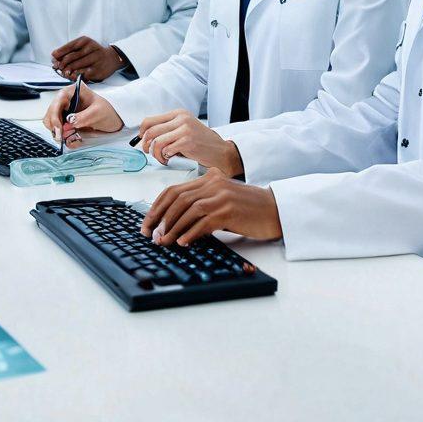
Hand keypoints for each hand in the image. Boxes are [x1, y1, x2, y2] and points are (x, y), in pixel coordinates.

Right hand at [43, 84, 122, 146]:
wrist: (113, 123)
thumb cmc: (107, 112)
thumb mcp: (98, 112)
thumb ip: (84, 116)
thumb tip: (69, 122)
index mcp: (72, 92)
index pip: (57, 101)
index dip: (55, 114)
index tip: (59, 128)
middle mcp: (66, 102)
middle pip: (50, 114)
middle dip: (55, 126)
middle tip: (63, 136)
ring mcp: (65, 114)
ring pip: (52, 125)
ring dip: (60, 133)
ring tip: (74, 136)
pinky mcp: (66, 125)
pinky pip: (59, 133)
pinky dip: (66, 139)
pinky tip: (77, 139)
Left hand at [51, 37, 124, 81]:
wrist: (111, 59)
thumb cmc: (93, 53)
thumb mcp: (83, 47)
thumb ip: (69, 51)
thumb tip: (54, 57)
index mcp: (85, 41)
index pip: (69, 47)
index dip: (59, 54)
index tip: (53, 59)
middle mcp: (91, 48)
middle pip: (71, 57)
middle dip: (62, 64)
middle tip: (58, 68)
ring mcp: (95, 59)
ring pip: (76, 66)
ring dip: (67, 71)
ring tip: (64, 72)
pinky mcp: (97, 69)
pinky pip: (82, 73)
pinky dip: (75, 75)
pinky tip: (72, 76)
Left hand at [137, 109, 243, 174]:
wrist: (220, 150)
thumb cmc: (201, 142)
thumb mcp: (184, 129)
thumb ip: (167, 129)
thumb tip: (145, 137)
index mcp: (178, 113)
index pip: (150, 120)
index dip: (142, 132)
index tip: (142, 140)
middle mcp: (181, 119)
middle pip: (151, 131)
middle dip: (146, 145)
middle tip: (149, 152)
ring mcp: (185, 129)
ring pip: (157, 142)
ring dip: (156, 154)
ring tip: (162, 158)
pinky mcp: (187, 141)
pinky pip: (166, 150)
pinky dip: (165, 157)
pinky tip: (170, 158)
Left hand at [139, 168, 281, 246]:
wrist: (275, 210)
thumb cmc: (248, 209)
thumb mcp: (222, 201)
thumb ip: (202, 206)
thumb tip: (174, 224)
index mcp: (209, 179)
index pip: (174, 190)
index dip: (157, 206)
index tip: (147, 222)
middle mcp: (213, 184)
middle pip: (177, 199)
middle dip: (159, 218)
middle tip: (150, 234)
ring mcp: (221, 196)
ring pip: (187, 210)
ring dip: (172, 228)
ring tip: (162, 241)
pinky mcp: (229, 211)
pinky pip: (203, 222)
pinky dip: (190, 233)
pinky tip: (182, 242)